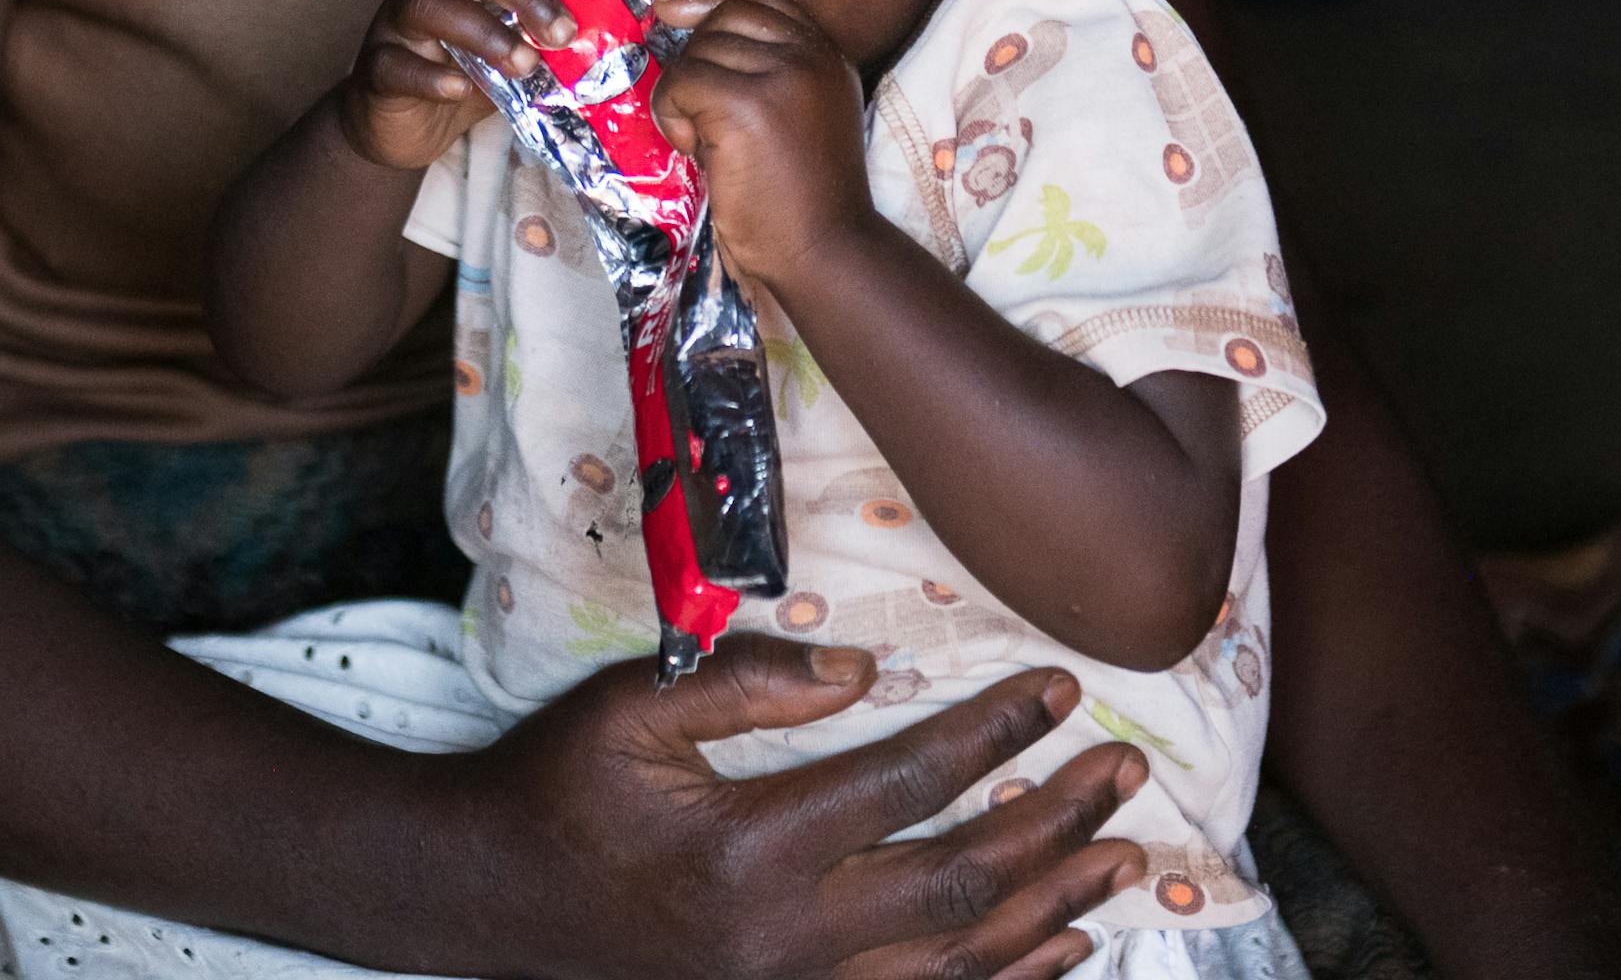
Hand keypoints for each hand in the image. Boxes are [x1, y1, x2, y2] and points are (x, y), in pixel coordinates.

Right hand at [339, 0, 587, 170]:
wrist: (398, 127)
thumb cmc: (463, 78)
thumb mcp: (510, 53)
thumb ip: (545, 40)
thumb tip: (613, 39)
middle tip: (564, 32)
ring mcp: (397, 24)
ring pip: (432, 6)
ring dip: (483, 32)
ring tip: (523, 64)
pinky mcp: (376, 68)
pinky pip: (396, 64)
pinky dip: (431, 76)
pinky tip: (460, 89)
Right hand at [459, 636, 1147, 979]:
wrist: (495, 897)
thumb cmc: (560, 786)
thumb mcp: (630, 707)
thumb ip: (747, 683)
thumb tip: (864, 670)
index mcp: (748, 846)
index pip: (907, 783)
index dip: (994, 736)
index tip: (1058, 690)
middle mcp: (786, 935)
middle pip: (960, 881)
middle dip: (1056, 825)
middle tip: (1123, 771)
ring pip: (961, 962)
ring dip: (1055, 908)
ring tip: (1126, 858)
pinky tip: (1064, 947)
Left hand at [651, 0, 872, 292]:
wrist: (823, 253)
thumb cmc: (802, 200)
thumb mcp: (801, 118)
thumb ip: (768, 74)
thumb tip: (691, 30)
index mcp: (828, 56)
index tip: (668, 12)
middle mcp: (811, 56)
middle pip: (723, 19)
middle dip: (695, 60)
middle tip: (699, 117)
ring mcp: (781, 76)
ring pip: (697, 51)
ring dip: (682, 96)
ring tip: (704, 144)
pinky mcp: (746, 104)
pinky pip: (681, 82)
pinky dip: (672, 115)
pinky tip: (696, 151)